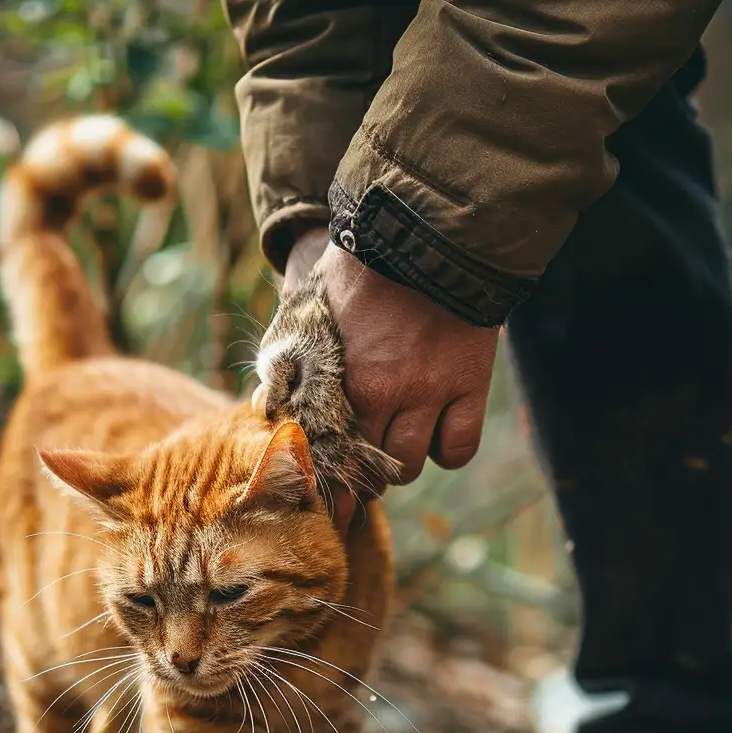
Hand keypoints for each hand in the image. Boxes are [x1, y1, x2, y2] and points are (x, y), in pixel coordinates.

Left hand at [283, 227, 497, 488]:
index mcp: (335, 382)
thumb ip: (284, 365)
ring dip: (398, 465)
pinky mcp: (469, 383)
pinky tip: (436, 435)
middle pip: (365, 470)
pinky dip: (446, 450)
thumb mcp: (306, 314)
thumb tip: (263, 409)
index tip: (319, 499)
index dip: (318, 485)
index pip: (321, 457)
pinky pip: (458, 447)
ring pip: (409, 465)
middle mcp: (381, 395)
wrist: (425, 234)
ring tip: (395, 449)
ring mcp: (429, 391)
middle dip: (358, 478)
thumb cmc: (357, 273)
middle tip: (358, 474)